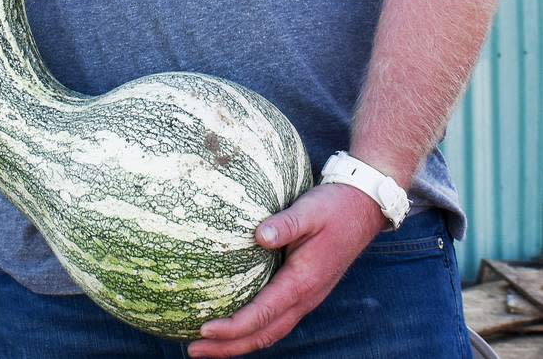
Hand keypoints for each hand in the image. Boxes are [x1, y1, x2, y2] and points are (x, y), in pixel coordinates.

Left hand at [187, 184, 387, 356]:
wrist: (361, 210)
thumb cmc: (333, 208)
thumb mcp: (309, 210)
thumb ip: (285, 224)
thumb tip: (259, 235)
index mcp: (303, 281)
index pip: (263, 314)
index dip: (234, 326)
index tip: (205, 330)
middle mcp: (304, 298)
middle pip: (264, 334)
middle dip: (229, 347)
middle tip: (194, 349)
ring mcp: (305, 298)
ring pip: (270, 332)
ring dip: (239, 343)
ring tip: (207, 346)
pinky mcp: (302, 291)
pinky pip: (275, 320)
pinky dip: (253, 330)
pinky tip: (234, 325)